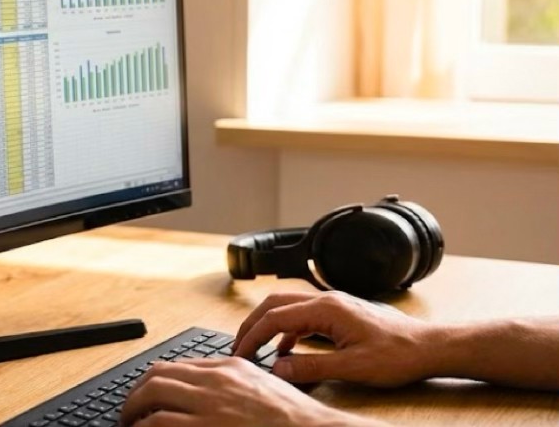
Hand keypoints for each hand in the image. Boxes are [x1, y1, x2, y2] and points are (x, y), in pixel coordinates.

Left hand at [119, 357, 373, 426]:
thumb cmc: (295, 420)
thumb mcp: (262, 386)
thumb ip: (232, 382)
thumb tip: (202, 387)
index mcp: (229, 368)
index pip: (175, 367)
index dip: (152, 383)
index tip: (143, 397)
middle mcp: (215, 382)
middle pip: (157, 378)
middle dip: (135, 397)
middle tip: (128, 414)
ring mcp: (210, 406)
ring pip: (152, 399)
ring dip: (134, 414)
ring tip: (129, 426)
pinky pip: (160, 425)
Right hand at [233, 291, 434, 385]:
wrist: (429, 347)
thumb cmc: (398, 354)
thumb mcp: (352, 368)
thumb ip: (311, 367)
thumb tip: (278, 369)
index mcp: (326, 309)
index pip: (275, 318)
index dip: (252, 336)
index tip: (240, 354)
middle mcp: (327, 300)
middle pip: (275, 304)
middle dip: (252, 324)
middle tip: (238, 346)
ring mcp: (334, 305)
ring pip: (288, 308)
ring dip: (268, 326)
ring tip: (256, 347)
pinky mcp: (340, 314)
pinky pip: (303, 316)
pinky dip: (287, 330)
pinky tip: (287, 349)